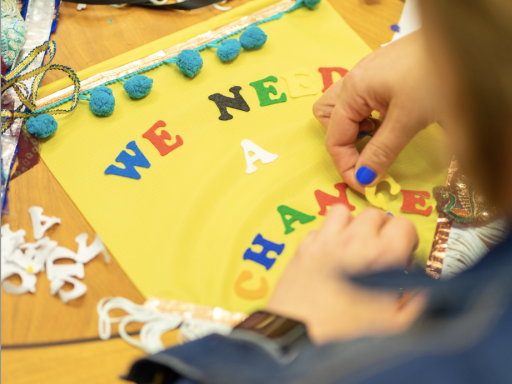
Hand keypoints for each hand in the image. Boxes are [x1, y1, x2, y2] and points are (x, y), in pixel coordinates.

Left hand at [266, 205, 426, 343]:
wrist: (300, 332)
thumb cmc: (348, 330)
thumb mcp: (395, 322)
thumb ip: (416, 298)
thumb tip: (423, 285)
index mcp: (383, 255)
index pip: (404, 225)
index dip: (406, 239)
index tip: (401, 254)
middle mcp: (355, 240)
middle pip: (376, 214)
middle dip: (380, 230)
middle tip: (377, 251)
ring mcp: (327, 239)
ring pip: (345, 212)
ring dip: (352, 225)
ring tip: (352, 244)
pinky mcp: (306, 245)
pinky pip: (321, 227)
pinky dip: (327, 235)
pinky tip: (329, 252)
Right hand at [313, 32, 437, 192]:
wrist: (463, 42)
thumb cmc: (435, 76)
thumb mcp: (408, 120)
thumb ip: (381, 151)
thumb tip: (364, 179)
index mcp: (352, 90)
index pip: (334, 137)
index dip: (346, 166)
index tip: (364, 185)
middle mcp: (353, 80)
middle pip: (327, 116)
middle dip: (342, 140)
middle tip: (367, 149)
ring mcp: (366, 74)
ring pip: (343, 107)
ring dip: (354, 127)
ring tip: (378, 133)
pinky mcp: (381, 73)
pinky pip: (362, 100)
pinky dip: (368, 115)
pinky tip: (391, 118)